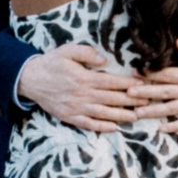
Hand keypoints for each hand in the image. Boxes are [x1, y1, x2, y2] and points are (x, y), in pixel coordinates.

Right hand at [16, 41, 144, 131]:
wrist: (30, 80)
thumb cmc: (51, 63)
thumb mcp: (67, 50)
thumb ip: (86, 52)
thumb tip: (103, 59)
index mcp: (83, 77)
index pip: (111, 82)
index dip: (128, 84)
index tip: (142, 85)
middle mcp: (82, 94)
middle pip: (111, 98)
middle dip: (131, 101)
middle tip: (148, 102)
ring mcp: (76, 107)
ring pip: (103, 113)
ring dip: (121, 115)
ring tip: (136, 117)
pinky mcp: (70, 117)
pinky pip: (89, 124)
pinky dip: (102, 127)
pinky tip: (114, 128)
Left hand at [121, 39, 177, 126]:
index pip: (166, 74)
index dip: (150, 74)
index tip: (135, 73)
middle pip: (164, 92)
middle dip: (145, 93)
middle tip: (127, 94)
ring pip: (171, 109)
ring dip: (154, 111)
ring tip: (137, 113)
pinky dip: (175, 127)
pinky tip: (161, 130)